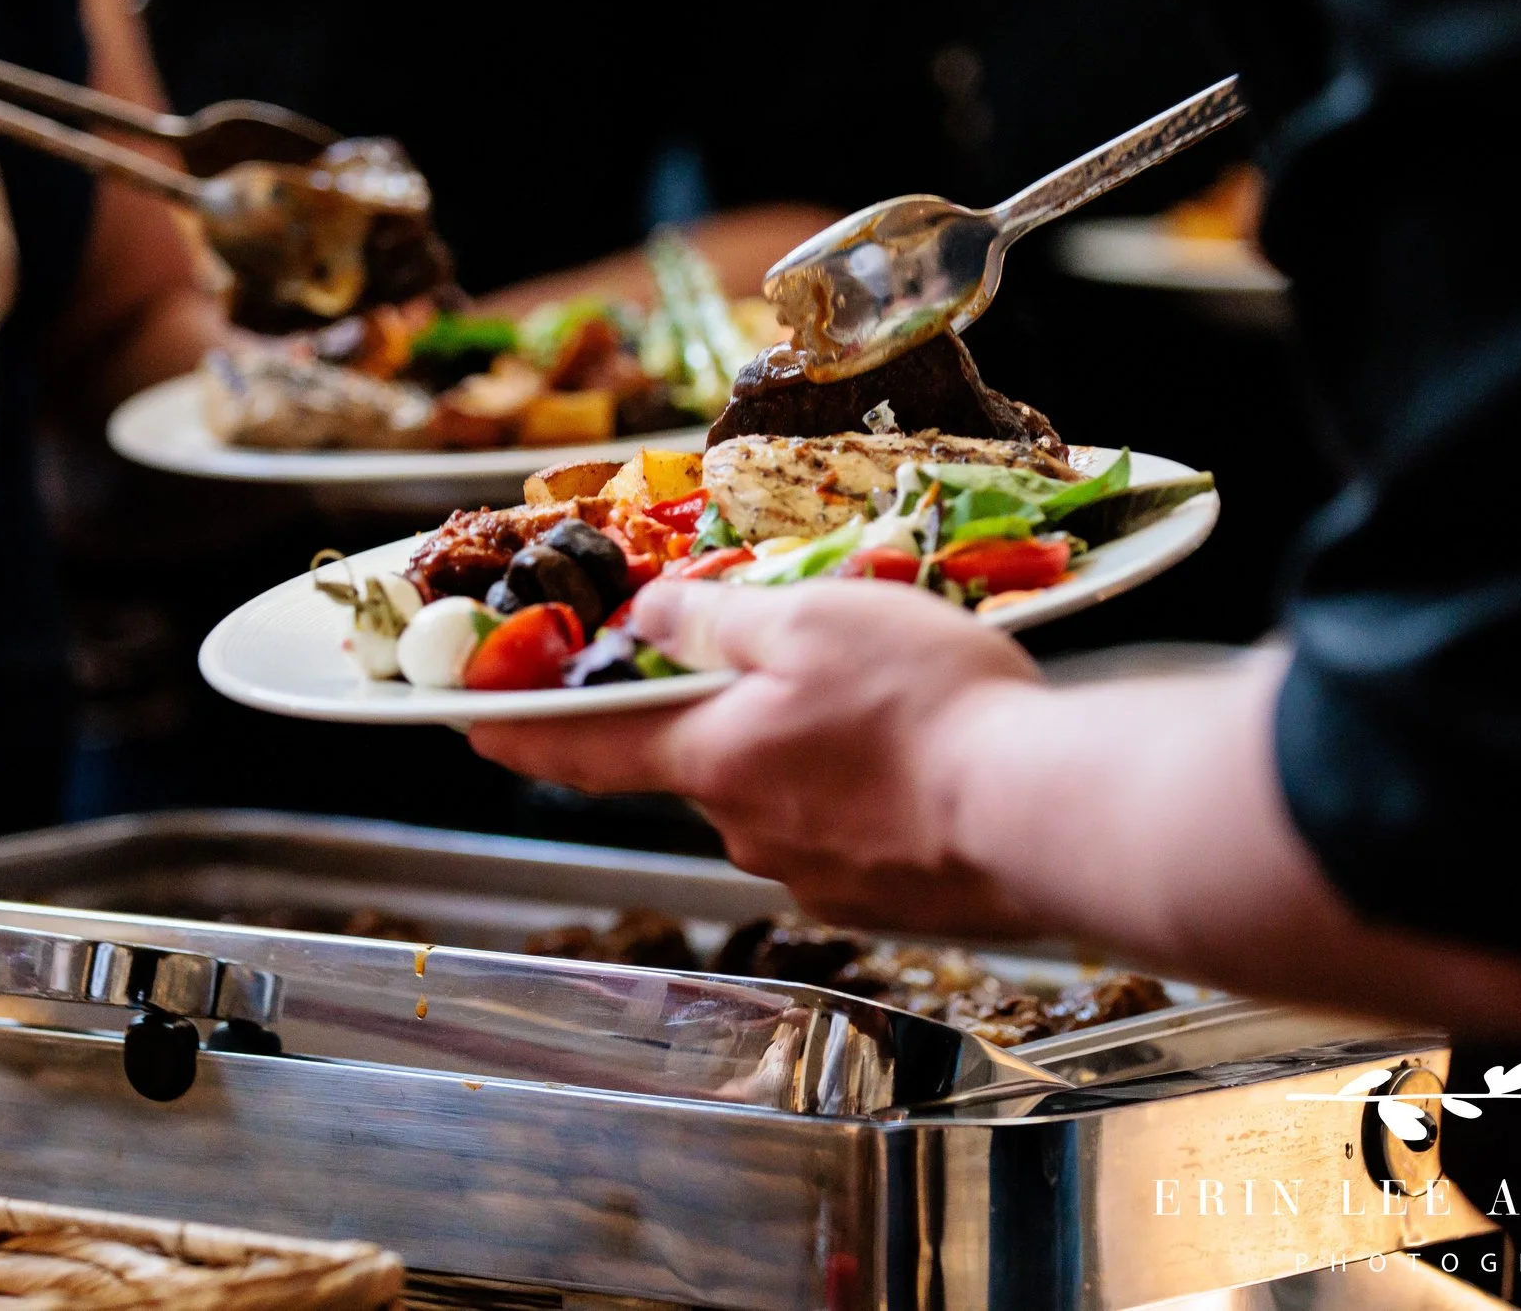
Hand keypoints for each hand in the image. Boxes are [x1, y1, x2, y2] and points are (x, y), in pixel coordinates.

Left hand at [469, 576, 1047, 934]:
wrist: (1048, 816)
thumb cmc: (928, 710)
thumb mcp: (811, 621)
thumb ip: (719, 621)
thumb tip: (650, 619)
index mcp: (712, 757)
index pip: (584, 747)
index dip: (520, 729)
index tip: (472, 723)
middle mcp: (745, 829)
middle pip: (706, 762)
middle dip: (735, 717)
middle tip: (801, 669)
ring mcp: (815, 874)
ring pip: (785, 797)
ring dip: (816, 755)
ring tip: (895, 710)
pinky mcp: (881, 901)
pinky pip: (852, 834)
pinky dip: (873, 797)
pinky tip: (930, 766)